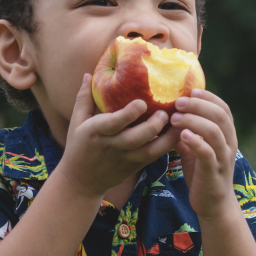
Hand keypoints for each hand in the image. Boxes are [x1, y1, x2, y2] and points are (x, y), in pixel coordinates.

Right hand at [58, 73, 181, 196]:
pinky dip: (168, 145)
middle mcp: (112, 146)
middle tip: (166, 112)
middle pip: (136, 138)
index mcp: (96, 132)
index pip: (114, 123)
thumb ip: (83, 98)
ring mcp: (126, 158)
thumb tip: (88, 74)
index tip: (142, 102)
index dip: (129, 113)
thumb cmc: (78, 147)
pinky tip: (178, 132)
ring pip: (151, 150)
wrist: (81, 181)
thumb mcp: (76, 122)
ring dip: (167, 137)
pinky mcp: (135, 166)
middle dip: (154, 125)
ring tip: (179, 122)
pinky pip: (155, 156)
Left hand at [170, 89, 239, 218]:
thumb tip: (167, 115)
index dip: (208, 97)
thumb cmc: (202, 174)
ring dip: (193, 120)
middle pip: (220, 115)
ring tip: (174, 118)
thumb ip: (185, 132)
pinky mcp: (214, 172)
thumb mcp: (193, 149)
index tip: (190, 91)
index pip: (223, 108)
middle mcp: (229, 144)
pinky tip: (181, 135)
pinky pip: (208, 153)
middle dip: (198, 105)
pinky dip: (195, 141)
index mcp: (226, 136)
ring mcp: (223, 158)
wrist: (213, 205)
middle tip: (177, 102)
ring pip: (214, 131)